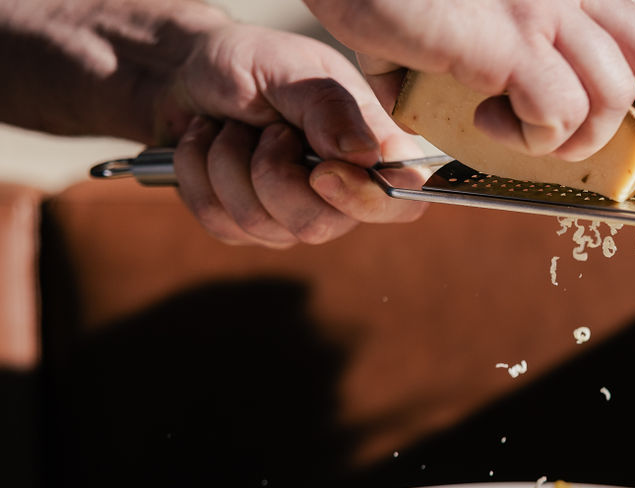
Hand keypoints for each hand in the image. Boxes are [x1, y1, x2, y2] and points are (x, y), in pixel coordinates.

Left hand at [158, 24, 426, 246]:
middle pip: (317, 225)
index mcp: (368, 149)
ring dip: (226, 162)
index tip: (322, 172)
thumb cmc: (250, 63)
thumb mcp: (290, 69)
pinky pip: (221, 224)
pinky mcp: (248, 228)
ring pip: (261, 226)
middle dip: (270, 172)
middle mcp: (339, 192)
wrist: (186, 73)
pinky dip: (198, 173)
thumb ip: (329, 108)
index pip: (400, 202)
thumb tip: (366, 156)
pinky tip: (205, 144)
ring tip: (229, 127)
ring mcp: (292, 216)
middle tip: (265, 127)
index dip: (366, 201)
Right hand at [305, 0, 634, 187]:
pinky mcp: (511, 36)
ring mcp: (550, 4)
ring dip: (572, 139)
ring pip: (610, 98)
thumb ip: (506, 49)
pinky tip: (484, 119)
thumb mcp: (481, 11)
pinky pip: (556, 112)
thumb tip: (497, 103)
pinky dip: (530, 138)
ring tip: (517, 133)